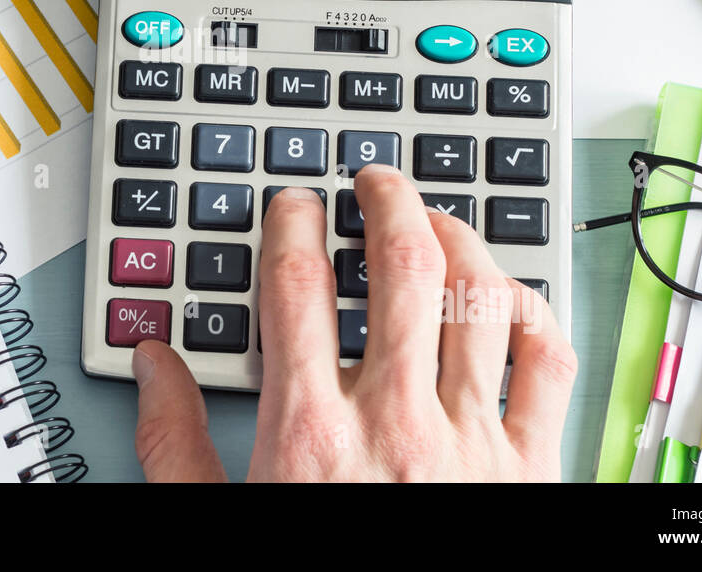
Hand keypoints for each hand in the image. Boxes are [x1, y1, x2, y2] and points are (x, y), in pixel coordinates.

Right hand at [131, 164, 575, 481]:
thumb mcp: (214, 522)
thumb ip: (173, 442)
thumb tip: (153, 367)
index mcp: (311, 432)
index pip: (299, 284)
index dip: (293, 224)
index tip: (294, 206)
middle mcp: (397, 422)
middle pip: (402, 267)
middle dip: (386, 202)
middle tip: (374, 180)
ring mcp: (472, 441)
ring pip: (479, 299)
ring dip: (458, 239)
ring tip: (436, 218)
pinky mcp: (532, 468)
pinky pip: (548, 364)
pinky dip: (535, 312)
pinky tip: (509, 295)